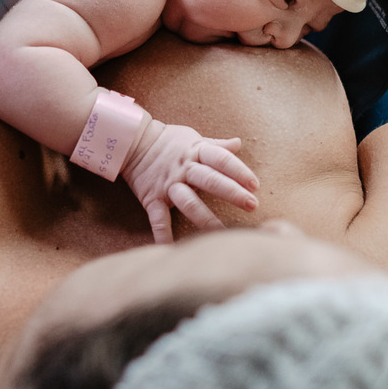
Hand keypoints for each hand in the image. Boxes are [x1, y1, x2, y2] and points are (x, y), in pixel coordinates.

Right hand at [121, 120, 258, 242]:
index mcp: (196, 152)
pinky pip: (158, 219)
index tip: (255, 185)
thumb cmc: (168, 141)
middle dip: (232, 193)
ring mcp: (168, 185)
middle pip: (210, 180)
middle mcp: (183, 169)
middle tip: (252, 205)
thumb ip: (216, 146)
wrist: (132, 142)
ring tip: (224, 233)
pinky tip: (171, 249)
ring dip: (206, 219)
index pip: (221, 160)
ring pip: (189, 202)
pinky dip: (163, 235)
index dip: (239, 171)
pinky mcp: (152, 199)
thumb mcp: (193, 138)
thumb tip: (238, 143)